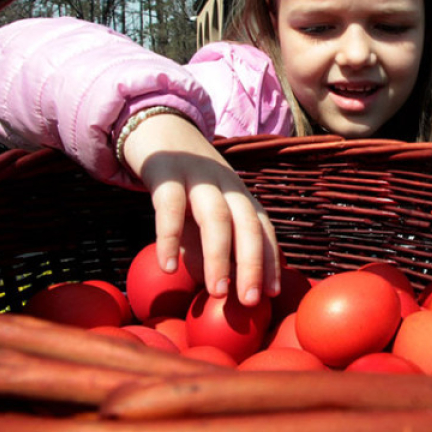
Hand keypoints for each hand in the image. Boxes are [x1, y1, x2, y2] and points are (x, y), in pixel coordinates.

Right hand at [122, 112, 280, 305]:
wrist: (158, 130)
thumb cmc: (185, 186)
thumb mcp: (202, 217)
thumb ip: (210, 247)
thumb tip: (220, 290)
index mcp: (241, 195)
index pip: (263, 229)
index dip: (270, 260)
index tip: (273, 293)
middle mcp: (227, 185)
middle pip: (248, 224)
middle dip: (253, 264)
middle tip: (251, 301)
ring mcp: (198, 176)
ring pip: (216, 217)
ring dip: (219, 256)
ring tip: (218, 292)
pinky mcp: (166, 173)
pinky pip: (170, 207)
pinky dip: (170, 238)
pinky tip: (167, 267)